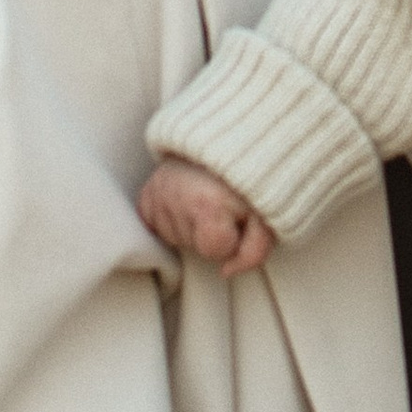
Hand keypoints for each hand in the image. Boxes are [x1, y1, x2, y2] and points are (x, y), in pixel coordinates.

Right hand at [138, 156, 274, 277]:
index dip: (230, 239)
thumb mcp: (266, 215)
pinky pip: (158, 227)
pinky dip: (173, 219)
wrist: (226, 139)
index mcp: (207, 205)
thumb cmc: (251, 180)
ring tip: (204, 196)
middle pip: (195, 246)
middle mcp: (176, 200)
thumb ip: (254, 252)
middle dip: (211, 232)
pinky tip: (186, 200)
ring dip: (192, 224)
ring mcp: (156, 197)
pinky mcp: (145, 196)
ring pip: (177, 238)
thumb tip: (227, 272)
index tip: (236, 216)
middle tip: (221, 203)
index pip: (214, 250)